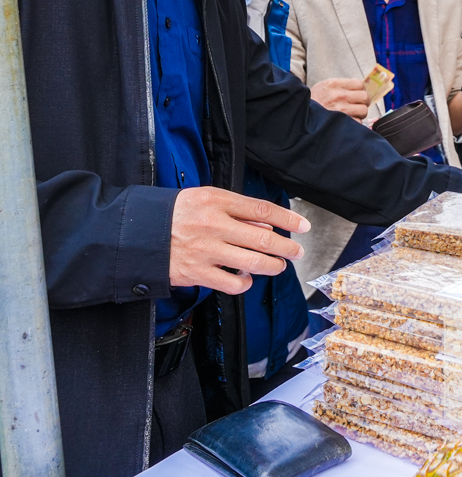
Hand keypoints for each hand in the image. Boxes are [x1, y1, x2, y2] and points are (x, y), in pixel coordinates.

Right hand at [170, 187, 308, 293]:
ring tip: (279, 266)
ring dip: (273, 266)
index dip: (287, 219)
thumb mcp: (205, 199)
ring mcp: (205, 250)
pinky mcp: (196, 273)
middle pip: (263, 238)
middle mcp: (213, 225)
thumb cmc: (176, 214)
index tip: (303, 226)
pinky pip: (233, 283)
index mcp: (216, 201)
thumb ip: (236, 209)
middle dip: (287, 247)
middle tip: (296, 251)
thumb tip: (268, 223)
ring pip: (253, 262)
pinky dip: (246, 282)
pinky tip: (247, 278)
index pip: (262, 209)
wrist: (137, 233)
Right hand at [310, 77, 369, 119]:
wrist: (298, 116)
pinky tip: (347, 123)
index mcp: (333, 84)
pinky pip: (358, 123)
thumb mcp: (321, 88)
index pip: (359, 83)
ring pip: (363, 110)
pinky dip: (355, 124)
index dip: (361, 90)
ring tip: (353, 115)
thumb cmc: (311, 103)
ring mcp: (341, 109)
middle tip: (358, 106)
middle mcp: (338, 95)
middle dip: (363, 102)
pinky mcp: (342, 122)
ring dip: (360, 114)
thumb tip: (358, 88)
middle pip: (364, 97)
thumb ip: (338, 86)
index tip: (358, 95)